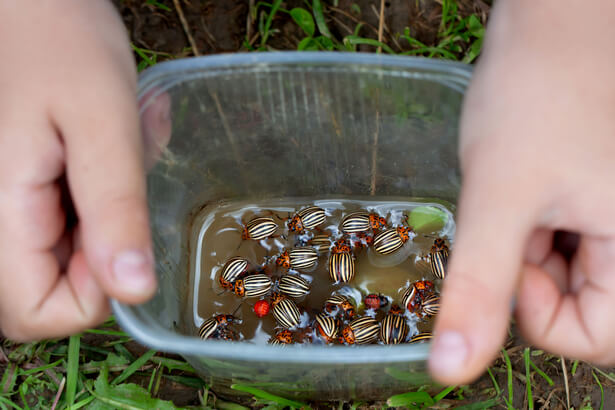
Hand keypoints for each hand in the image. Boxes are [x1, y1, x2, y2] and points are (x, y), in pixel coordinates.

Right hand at [0, 1, 158, 340]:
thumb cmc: (59, 38)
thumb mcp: (102, 120)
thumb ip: (115, 208)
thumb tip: (135, 290)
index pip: (40, 313)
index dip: (97, 289)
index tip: (122, 229)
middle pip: (49, 291)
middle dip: (105, 249)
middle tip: (123, 183)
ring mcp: (1, 207)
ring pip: (58, 258)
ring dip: (104, 219)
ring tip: (116, 155)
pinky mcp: (15, 193)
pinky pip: (59, 224)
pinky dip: (94, 200)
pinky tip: (105, 151)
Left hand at [429, 0, 614, 383]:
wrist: (556, 17)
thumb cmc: (536, 92)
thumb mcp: (498, 197)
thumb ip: (480, 288)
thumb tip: (449, 371)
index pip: (597, 340)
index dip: (537, 312)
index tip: (509, 255)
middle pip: (584, 305)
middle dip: (531, 272)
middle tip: (514, 216)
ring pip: (571, 272)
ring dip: (531, 245)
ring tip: (522, 191)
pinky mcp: (602, 196)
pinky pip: (569, 238)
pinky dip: (538, 224)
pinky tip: (529, 184)